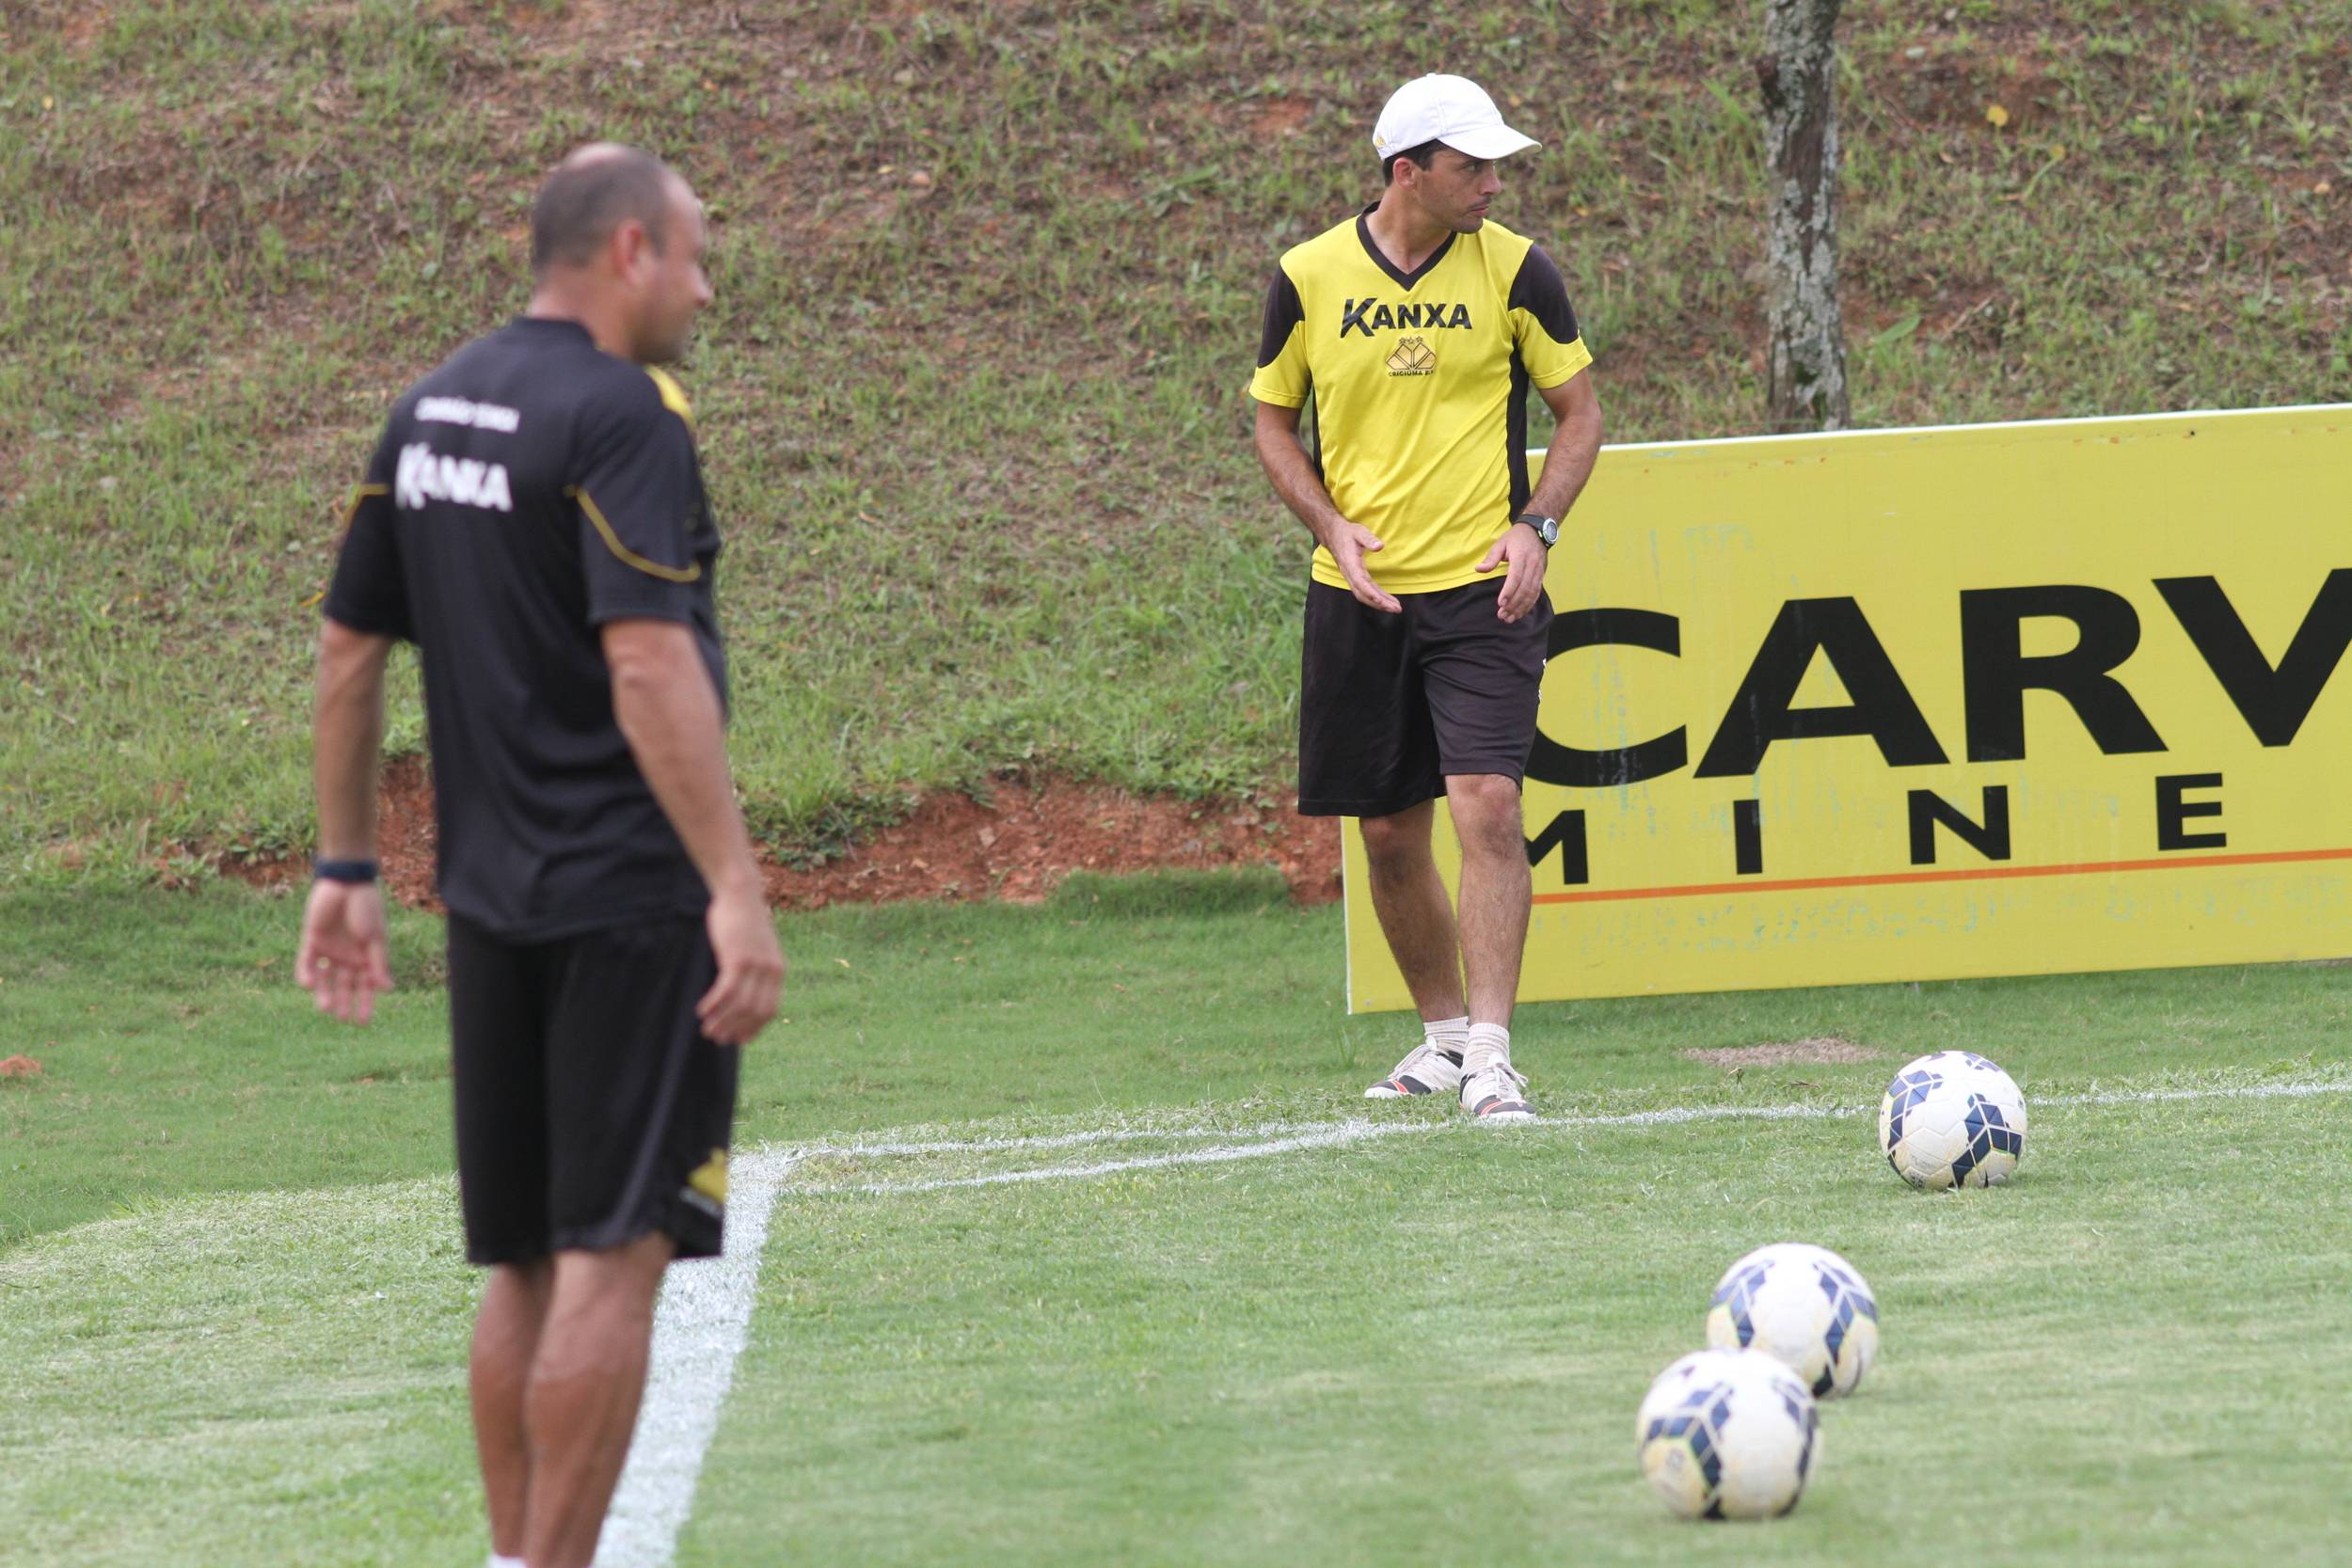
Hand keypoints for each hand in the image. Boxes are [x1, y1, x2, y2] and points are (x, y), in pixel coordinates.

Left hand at [295, 880, 393, 1023]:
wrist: (346, 883)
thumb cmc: (367, 908)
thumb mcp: (375, 938)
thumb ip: (378, 963)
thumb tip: (387, 988)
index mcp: (366, 955)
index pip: (366, 985)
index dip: (365, 1003)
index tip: (363, 1022)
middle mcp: (347, 955)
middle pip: (344, 984)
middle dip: (344, 1001)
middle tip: (342, 1019)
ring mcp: (329, 949)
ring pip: (325, 977)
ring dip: (324, 993)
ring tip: (324, 1008)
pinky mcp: (312, 940)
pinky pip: (307, 962)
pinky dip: (308, 974)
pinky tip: (310, 984)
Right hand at [698, 883, 784, 1045]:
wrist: (741, 892)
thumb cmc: (743, 920)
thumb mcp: (756, 947)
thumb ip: (754, 969)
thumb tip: (741, 992)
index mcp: (778, 971)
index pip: (770, 1011)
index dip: (753, 1028)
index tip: (738, 1040)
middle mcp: (771, 971)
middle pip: (755, 1012)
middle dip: (735, 1029)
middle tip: (717, 1039)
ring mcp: (756, 965)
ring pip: (739, 1005)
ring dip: (722, 1021)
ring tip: (707, 1029)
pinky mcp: (739, 959)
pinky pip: (726, 991)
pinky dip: (714, 1004)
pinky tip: (701, 1010)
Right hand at [1322, 520, 1400, 613]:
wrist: (1332, 534)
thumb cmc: (1347, 532)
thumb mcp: (1359, 532)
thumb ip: (1369, 539)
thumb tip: (1380, 546)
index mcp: (1350, 564)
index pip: (1360, 582)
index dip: (1371, 593)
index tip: (1381, 601)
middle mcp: (1350, 574)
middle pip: (1363, 594)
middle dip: (1379, 604)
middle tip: (1397, 609)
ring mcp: (1351, 577)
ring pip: (1364, 595)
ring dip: (1379, 603)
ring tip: (1395, 608)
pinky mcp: (1355, 577)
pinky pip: (1365, 591)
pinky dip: (1376, 597)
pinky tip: (1386, 600)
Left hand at [1475, 523, 1548, 622]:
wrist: (1536, 530)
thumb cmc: (1515, 538)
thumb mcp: (1500, 543)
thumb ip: (1491, 558)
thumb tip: (1478, 569)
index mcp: (1521, 556)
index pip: (1516, 576)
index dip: (1509, 591)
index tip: (1500, 603)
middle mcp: (1532, 565)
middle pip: (1524, 588)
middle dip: (1514, 604)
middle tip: (1502, 615)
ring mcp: (1539, 571)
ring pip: (1532, 593)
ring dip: (1521, 607)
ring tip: (1510, 618)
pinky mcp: (1541, 576)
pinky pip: (1537, 593)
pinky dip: (1529, 605)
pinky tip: (1520, 613)